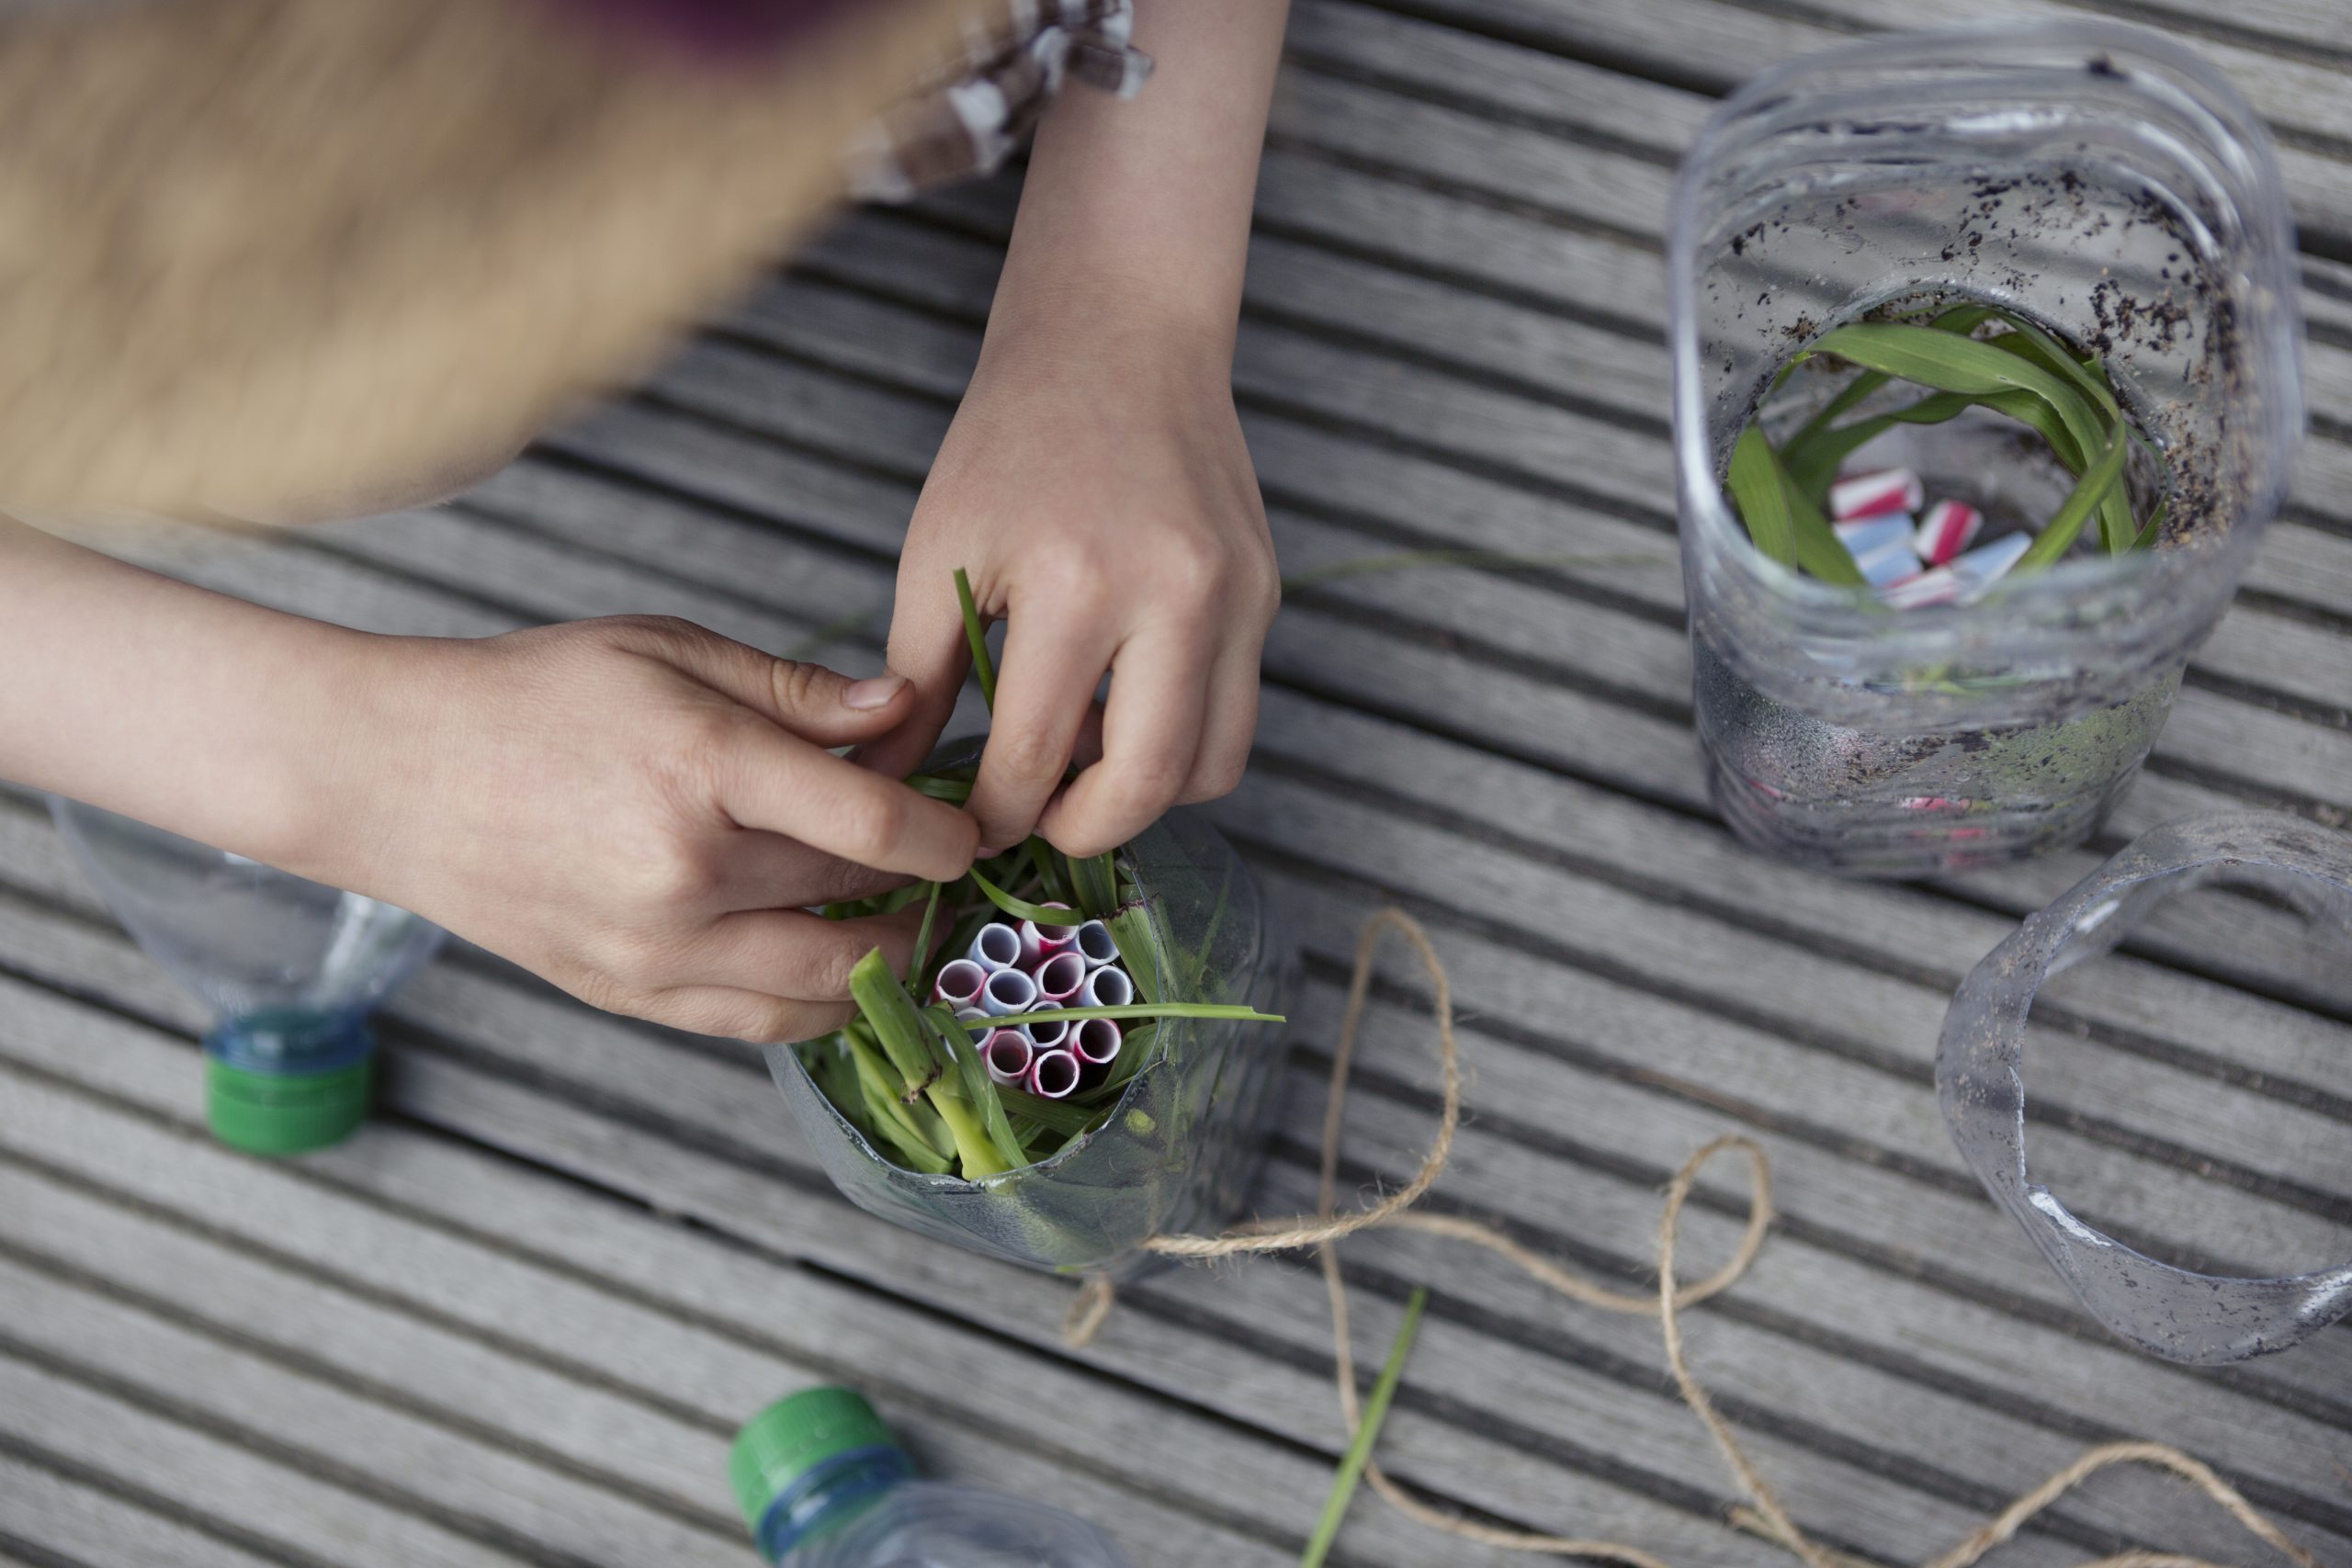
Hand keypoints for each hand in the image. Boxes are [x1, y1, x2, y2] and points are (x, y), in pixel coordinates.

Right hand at [313, 616, 977, 1041]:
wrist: (393, 777)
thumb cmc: (533, 696)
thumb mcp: (668, 652)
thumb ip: (796, 692)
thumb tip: (904, 714)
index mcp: (702, 769)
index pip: (876, 827)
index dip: (949, 834)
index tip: (972, 827)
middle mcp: (684, 874)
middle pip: (857, 895)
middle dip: (920, 879)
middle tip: (943, 853)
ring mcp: (653, 951)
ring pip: (826, 982)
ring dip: (890, 955)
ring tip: (910, 914)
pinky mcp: (628, 996)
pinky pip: (762, 1024)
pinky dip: (822, 1002)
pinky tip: (845, 962)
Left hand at [872, 311, 1279, 856]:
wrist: (1120, 336)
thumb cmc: (1014, 438)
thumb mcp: (943, 549)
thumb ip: (917, 678)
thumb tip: (883, 785)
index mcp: (1079, 582)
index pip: (1037, 754)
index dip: (994, 815)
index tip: (967, 829)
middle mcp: (1177, 597)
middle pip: (1145, 787)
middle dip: (1078, 831)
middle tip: (1032, 821)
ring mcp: (1238, 599)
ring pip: (1212, 769)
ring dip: (1143, 794)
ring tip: (1081, 760)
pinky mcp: (1266, 596)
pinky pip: (1236, 716)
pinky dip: (1180, 743)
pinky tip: (1120, 709)